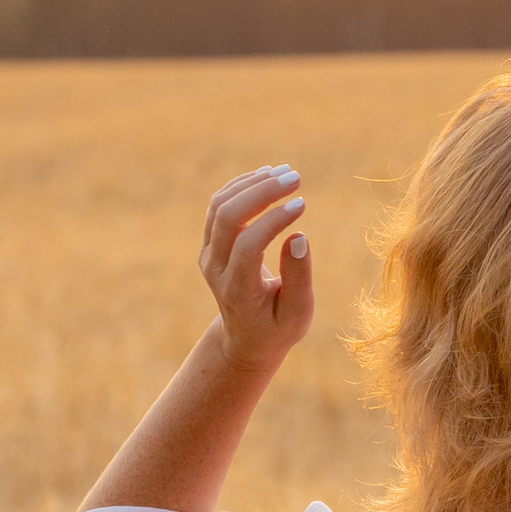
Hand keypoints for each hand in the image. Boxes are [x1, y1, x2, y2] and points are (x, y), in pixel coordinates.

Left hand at [199, 162, 314, 370]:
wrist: (246, 338)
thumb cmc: (278, 328)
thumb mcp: (298, 314)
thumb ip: (298, 278)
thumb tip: (298, 235)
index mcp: (237, 290)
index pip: (248, 245)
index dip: (273, 221)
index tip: (302, 204)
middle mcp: (215, 269)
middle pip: (227, 217)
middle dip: (261, 192)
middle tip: (295, 178)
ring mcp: (208, 254)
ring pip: (220, 205)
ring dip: (251, 183)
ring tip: (286, 173)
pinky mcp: (210, 243)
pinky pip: (219, 205)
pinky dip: (242, 186)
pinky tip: (267, 176)